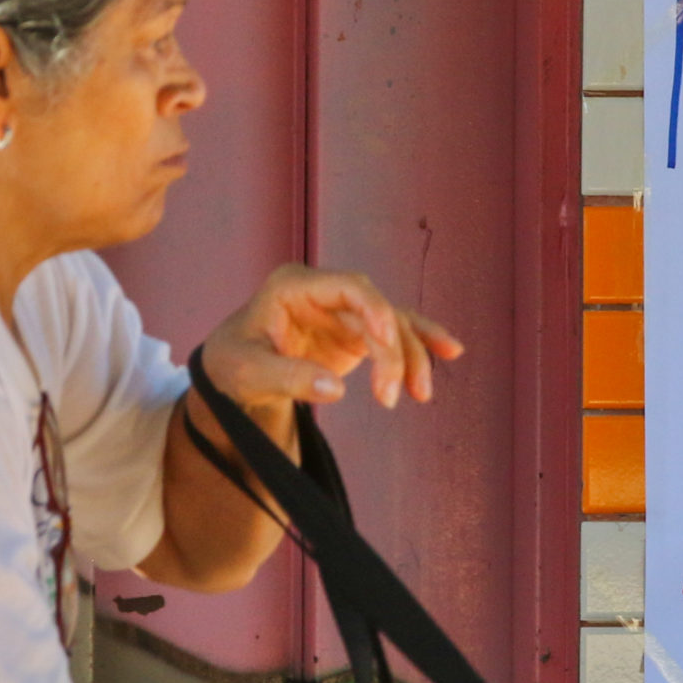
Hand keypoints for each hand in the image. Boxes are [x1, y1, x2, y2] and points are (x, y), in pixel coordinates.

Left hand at [201, 264, 464, 412]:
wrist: (232, 374)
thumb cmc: (233, 366)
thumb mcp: (248, 373)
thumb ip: (287, 378)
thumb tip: (335, 389)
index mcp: (293, 285)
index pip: (348, 287)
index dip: (374, 309)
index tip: (387, 341)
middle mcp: (324, 291)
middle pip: (376, 311)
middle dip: (392, 351)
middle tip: (391, 398)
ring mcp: (343, 311)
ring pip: (392, 325)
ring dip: (412, 356)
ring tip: (422, 394)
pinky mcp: (355, 332)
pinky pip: (395, 334)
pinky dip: (420, 344)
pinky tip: (451, 350)